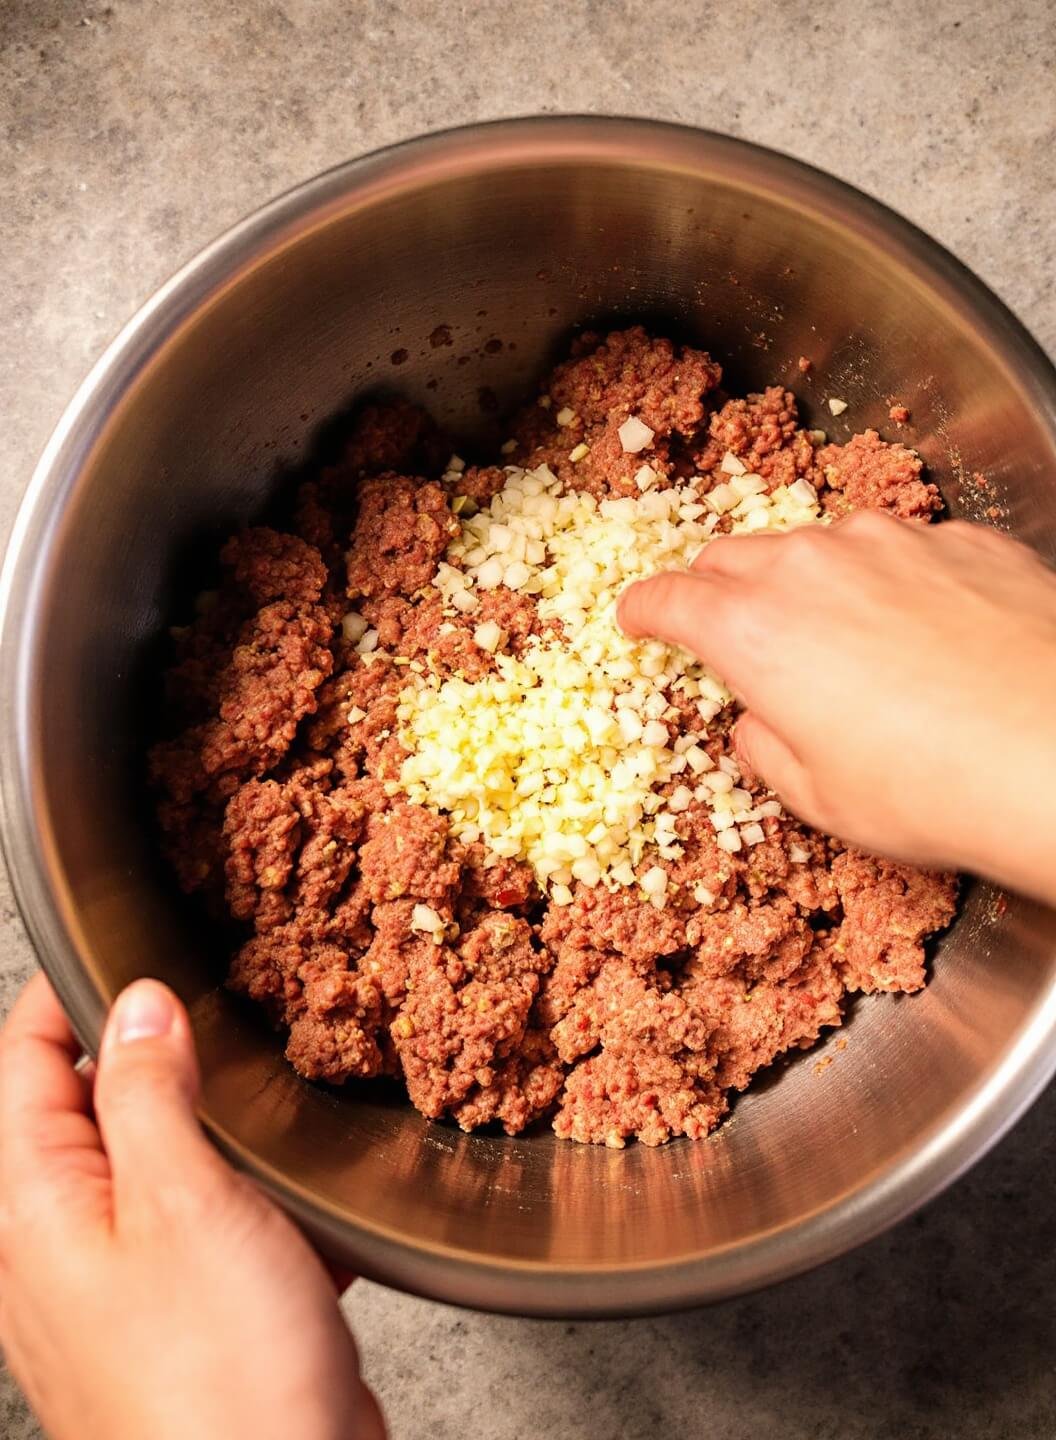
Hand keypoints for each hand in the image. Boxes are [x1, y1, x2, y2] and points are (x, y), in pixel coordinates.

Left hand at [0, 973, 384, 1439]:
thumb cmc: (216, 1377)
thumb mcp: (180, 1200)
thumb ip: (146, 1091)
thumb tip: (136, 1007)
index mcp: (38, 1205)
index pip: (23, 1059)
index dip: (66, 992)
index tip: (119, 939)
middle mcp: (67, 1243)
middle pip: (92, 1106)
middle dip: (156, 1049)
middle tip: (222, 1002)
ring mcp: (128, 1284)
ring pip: (166, 1164)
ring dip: (219, 1125)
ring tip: (277, 1088)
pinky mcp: (193, 1317)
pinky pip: (216, 1229)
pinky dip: (257, 1202)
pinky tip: (312, 1200)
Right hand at [619, 511, 1055, 903]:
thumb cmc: (933, 787)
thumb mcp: (820, 798)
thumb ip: (767, 750)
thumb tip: (758, 724)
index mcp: (753, 630)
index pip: (668, 598)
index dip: (644, 610)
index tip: (636, 619)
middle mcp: (812, 566)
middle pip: (732, 554)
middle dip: (715, 587)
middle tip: (725, 626)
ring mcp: (891, 542)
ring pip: (818, 542)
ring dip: (805, 579)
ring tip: (835, 633)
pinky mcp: (962, 540)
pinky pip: (901, 546)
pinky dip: (889, 576)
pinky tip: (921, 626)